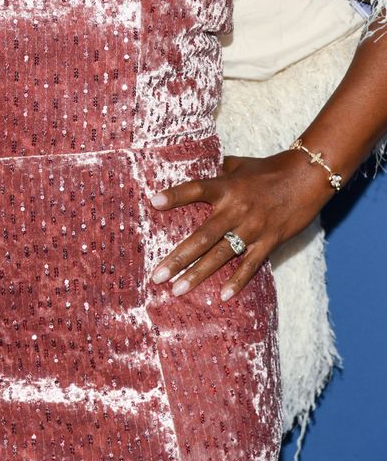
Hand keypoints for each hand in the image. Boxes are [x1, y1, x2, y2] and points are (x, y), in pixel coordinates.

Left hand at [148, 150, 333, 300]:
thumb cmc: (268, 169)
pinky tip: (222, 296)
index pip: (195, 189)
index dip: (175, 195)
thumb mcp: (239, 165)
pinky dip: (237, 281)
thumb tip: (206, 173)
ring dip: (198, 274)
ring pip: (220, 255)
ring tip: (177, 290)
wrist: (307, 177)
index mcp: (226, 187)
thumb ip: (219, 172)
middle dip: (178, 258)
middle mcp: (236, 209)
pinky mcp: (269, 241)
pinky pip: (250, 265)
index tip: (153, 202)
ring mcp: (253, 227)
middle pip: (202, 237)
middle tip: (157, 276)